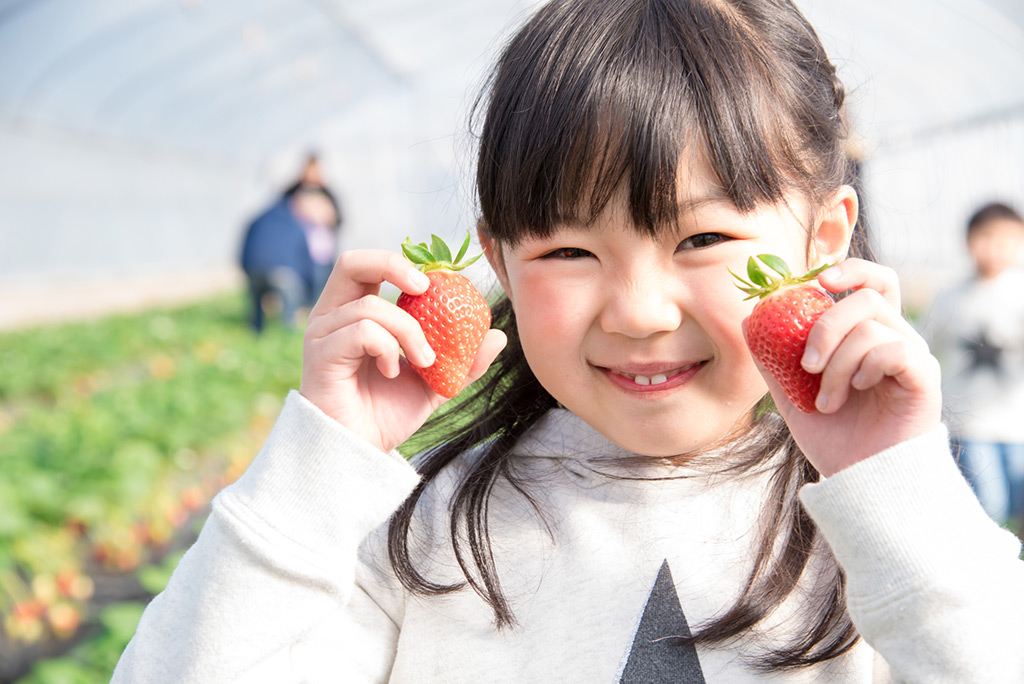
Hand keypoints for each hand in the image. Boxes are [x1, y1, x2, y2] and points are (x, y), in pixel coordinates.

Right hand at [300, 250, 506, 452]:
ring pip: (371, 306)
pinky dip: (387, 346)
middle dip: (394, 266)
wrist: (360, 452)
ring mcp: (322, 334)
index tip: (440, 283)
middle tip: (427, 288)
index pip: (372, 267)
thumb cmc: (386, 415)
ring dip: (409, 331)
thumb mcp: (435, 384)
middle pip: (353, 262)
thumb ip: (462, 360)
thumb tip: (498, 335)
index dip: (405, 264)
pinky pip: (361, 331)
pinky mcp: (319, 354)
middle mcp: (331, 317)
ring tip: (423, 362)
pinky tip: (391, 371)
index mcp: (353, 314)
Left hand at [751, 259, 941, 475]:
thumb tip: (750, 319)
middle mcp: (896, 338)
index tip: (818, 281)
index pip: (873, 281)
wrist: (859, 481)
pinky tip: (856, 392)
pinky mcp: (924, 377)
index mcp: (869, 335)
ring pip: (871, 327)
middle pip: (867, 297)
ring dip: (837, 364)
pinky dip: (865, 367)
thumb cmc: (832, 438)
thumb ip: (773, 358)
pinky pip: (895, 349)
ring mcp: (913, 356)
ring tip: (826, 402)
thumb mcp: (790, 394)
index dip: (851, 269)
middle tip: (806, 366)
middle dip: (826, 326)